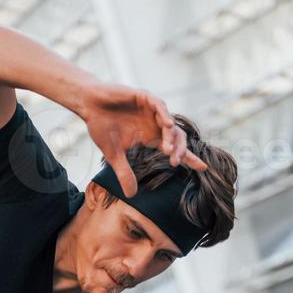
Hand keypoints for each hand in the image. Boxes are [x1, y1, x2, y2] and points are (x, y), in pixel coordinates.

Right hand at [82, 81, 208, 196]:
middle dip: (180, 150)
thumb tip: (132, 195)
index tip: (203, 168)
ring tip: (168, 149)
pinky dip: (164, 114)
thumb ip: (124, 173)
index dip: (189, 158)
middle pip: (176, 137)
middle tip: (176, 161)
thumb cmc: (101, 126)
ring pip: (169, 123)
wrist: (89, 105)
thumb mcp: (114, 155)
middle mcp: (154, 123)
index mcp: (150, 136)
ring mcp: (151, 109)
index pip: (174, 148)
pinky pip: (159, 105)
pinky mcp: (144, 97)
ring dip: (171, 136)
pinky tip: (167, 124)